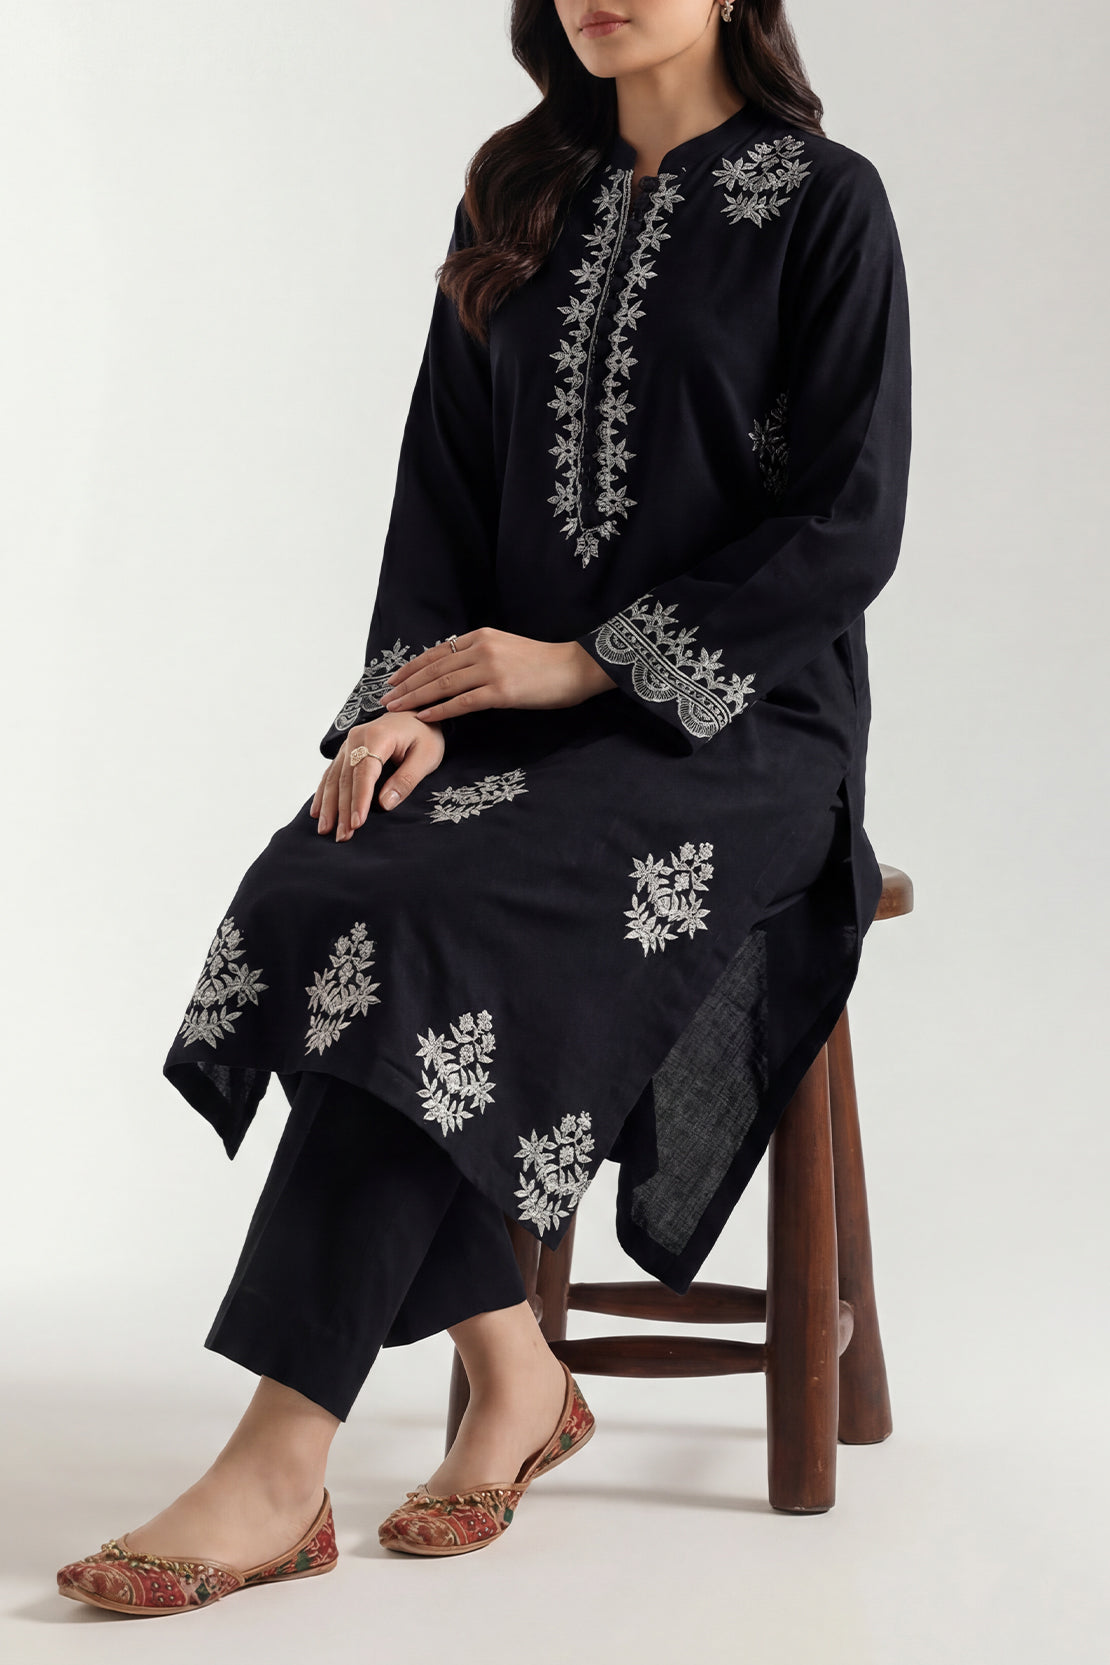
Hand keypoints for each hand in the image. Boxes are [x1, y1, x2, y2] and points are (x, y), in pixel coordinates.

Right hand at [310, 712, 444, 840]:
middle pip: (346, 779)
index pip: (365, 774)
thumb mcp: (426, 756)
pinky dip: (323, 793)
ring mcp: (349, 744)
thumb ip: (406, 779)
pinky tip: (317, 811)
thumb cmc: (425, 735)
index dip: (360, 800)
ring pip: (334, 778)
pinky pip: (331, 773)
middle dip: (343, 810)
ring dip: (329, 806)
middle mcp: (357, 738)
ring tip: (325, 830)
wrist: (418, 715)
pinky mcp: (346, 751)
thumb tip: (385, 803)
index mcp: (378, 736)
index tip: (356, 823)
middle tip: (343, 836)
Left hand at [378, 628, 616, 722]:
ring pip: (443, 685)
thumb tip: (456, 666)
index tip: (394, 680)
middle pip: (434, 669)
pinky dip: (439, 710)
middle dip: (406, 684)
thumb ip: (482, 654)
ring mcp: (491, 670)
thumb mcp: (507, 648)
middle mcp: (482, 649)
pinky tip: (424, 717)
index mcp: (482, 636)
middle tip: (386, 697)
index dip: (412, 667)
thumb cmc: (544, 663)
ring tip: (396, 708)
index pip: (438, 653)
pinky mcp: (501, 692)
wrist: (576, 668)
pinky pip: (462, 703)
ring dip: (415, 697)